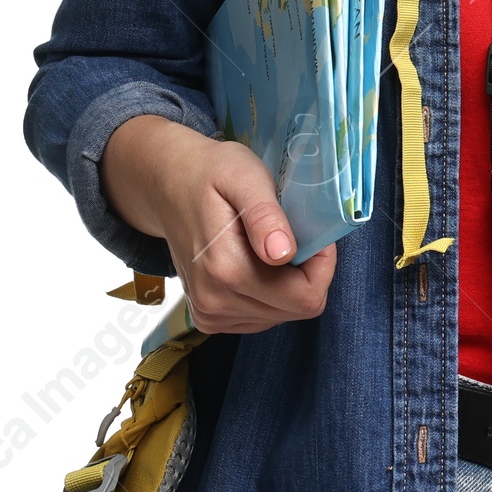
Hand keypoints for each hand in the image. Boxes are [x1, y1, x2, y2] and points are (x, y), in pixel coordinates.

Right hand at [101, 115, 335, 334]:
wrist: (168, 184)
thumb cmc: (211, 173)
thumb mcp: (244, 176)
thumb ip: (264, 215)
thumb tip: (283, 255)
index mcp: (226, 269)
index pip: (305, 297)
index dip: (322, 265)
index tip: (313, 232)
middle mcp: (215, 302)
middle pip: (296, 308)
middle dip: (308, 273)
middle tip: (291, 233)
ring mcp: (209, 314)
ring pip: (281, 314)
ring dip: (289, 283)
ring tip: (269, 244)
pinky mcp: (209, 318)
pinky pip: (261, 318)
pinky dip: (270, 293)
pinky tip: (256, 262)